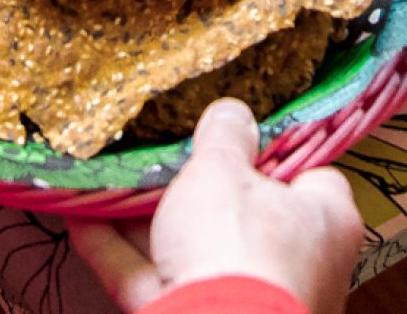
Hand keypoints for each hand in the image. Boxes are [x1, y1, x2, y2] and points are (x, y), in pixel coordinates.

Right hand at [69, 101, 360, 313]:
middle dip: (191, 186)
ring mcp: (245, 299)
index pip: (308, 173)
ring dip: (144, 218)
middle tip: (159, 154)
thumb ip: (225, 136)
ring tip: (109, 179)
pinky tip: (83, 218)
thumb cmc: (239, 248)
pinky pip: (156, 279)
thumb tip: (232, 112)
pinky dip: (119, 252)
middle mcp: (293, 266)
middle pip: (238, 213)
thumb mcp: (225, 171)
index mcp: (323, 222)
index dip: (269, 149)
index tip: (233, 132)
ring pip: (191, 249)